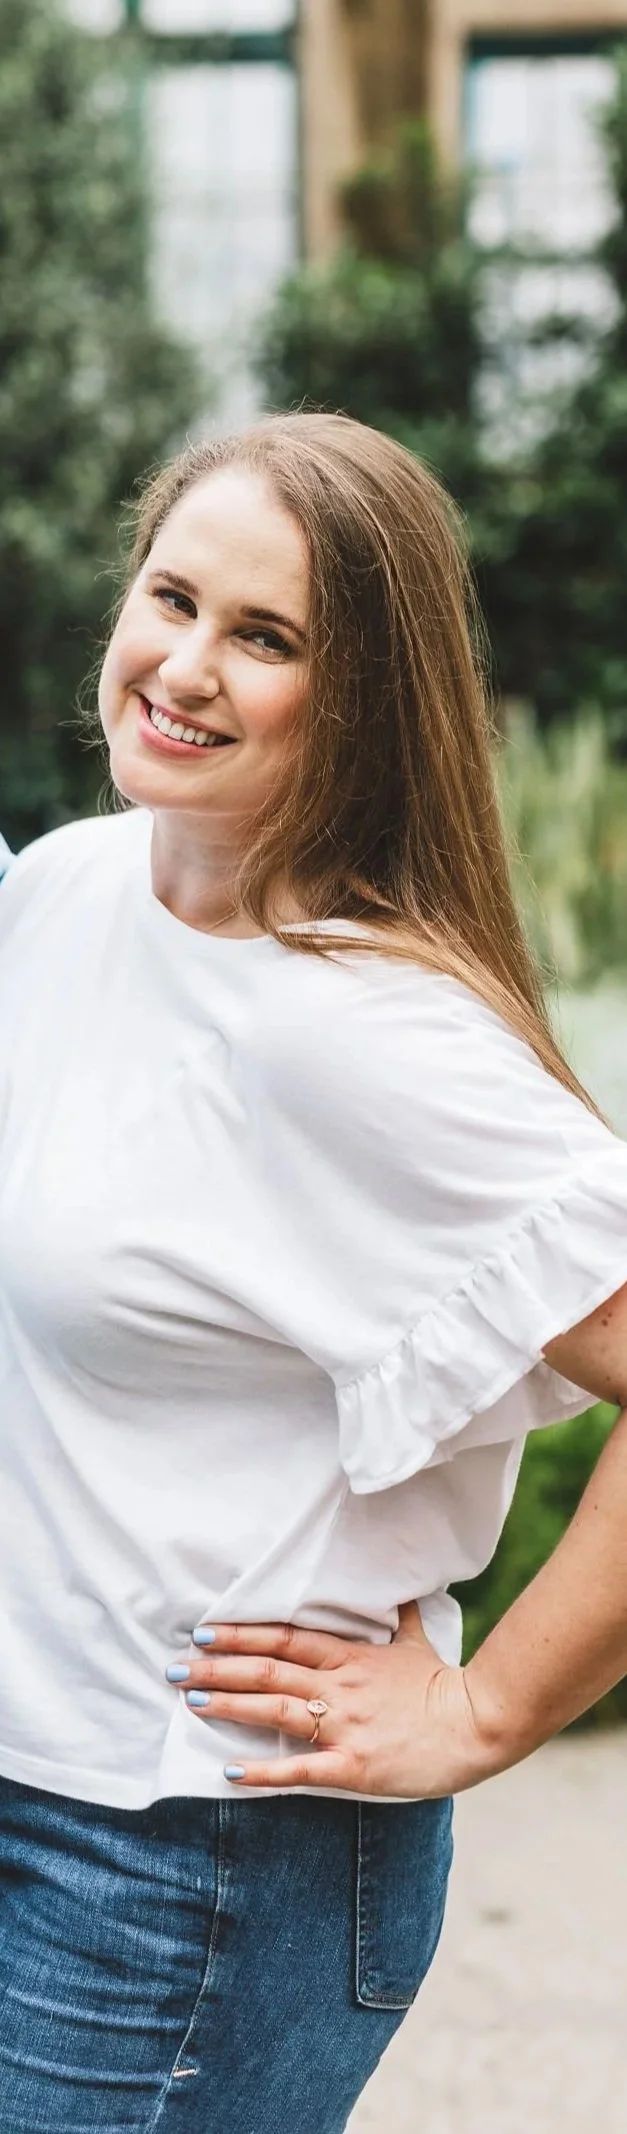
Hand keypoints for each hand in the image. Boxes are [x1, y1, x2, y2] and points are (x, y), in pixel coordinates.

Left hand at [165, 1604, 494, 1794]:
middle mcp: (341, 1687)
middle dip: (218, 1667)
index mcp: (351, 1657)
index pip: (285, 1639)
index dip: (242, 1634)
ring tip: (190, 1701)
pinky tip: (230, 1769)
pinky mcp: (355, 1766)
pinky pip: (301, 1768)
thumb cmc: (445, 1685)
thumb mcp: (418, 1642)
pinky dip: (263, 1771)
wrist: (478, 1724)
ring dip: (230, 1705)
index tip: (204, 1631)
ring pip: (276, 1710)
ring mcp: (346, 1726)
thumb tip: (403, 1591)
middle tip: (175, 1667)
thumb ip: (400, 1618)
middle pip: (269, 1670)